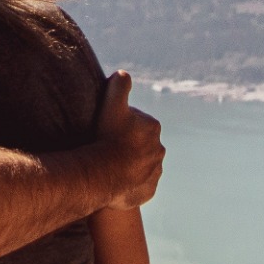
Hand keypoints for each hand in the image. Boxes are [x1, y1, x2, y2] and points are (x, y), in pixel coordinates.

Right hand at [97, 71, 163, 209]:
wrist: (106, 173)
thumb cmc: (109, 137)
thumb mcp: (111, 105)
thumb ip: (118, 86)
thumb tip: (123, 73)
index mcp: (152, 127)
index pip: (135, 122)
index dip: (119, 123)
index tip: (106, 128)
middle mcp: (158, 150)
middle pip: (139, 144)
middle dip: (126, 144)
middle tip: (105, 146)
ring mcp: (154, 172)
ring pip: (140, 164)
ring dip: (128, 164)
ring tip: (108, 165)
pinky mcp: (149, 190)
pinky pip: (139, 184)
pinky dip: (129, 183)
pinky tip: (115, 181)